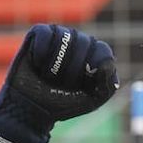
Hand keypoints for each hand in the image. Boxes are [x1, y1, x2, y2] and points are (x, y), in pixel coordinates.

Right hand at [4, 24, 119, 122]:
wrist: (33, 109)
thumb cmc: (64, 104)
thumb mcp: (92, 99)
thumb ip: (108, 84)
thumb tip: (109, 63)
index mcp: (95, 55)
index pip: (103, 51)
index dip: (93, 67)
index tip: (84, 83)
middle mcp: (79, 41)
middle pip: (84, 43)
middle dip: (73, 70)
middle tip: (62, 84)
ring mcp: (59, 35)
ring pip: (64, 37)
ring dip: (55, 64)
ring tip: (49, 76)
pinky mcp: (38, 33)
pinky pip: (44, 33)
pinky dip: (40, 52)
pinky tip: (37, 64)